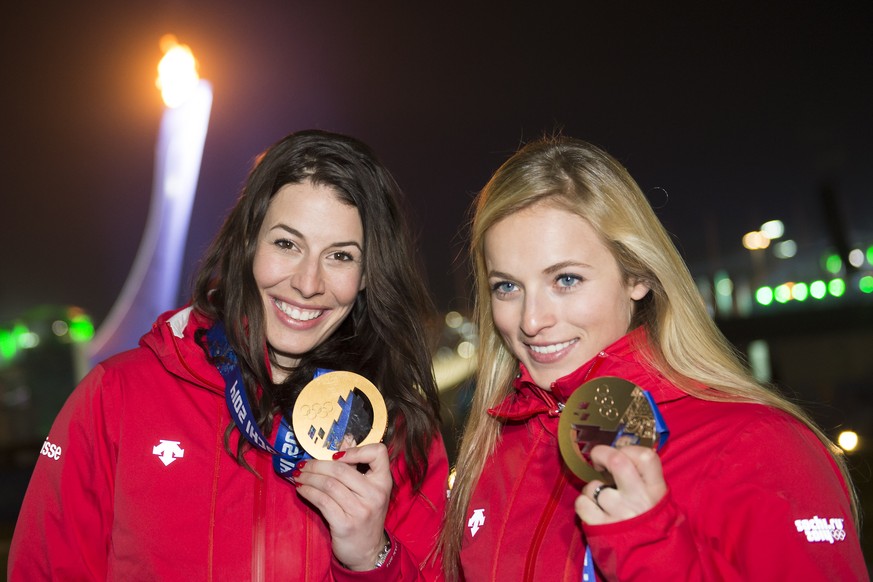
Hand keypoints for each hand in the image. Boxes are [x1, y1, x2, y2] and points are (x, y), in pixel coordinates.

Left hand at [293, 443, 393, 569]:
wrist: (368, 551)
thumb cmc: (365, 516)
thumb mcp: (368, 491)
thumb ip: (357, 466)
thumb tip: (344, 439)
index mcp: (383, 482)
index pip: (378, 452)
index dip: (357, 449)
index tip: (337, 456)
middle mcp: (375, 494)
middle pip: (341, 469)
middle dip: (317, 464)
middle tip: (303, 464)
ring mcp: (361, 510)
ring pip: (329, 484)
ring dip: (309, 478)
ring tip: (299, 475)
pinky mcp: (345, 524)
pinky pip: (322, 501)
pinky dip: (308, 492)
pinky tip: (301, 489)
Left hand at [575, 444, 666, 524]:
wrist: (653, 565)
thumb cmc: (652, 525)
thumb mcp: (658, 500)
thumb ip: (645, 478)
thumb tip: (622, 448)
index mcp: (656, 490)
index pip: (645, 456)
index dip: (628, 449)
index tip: (621, 453)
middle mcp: (639, 499)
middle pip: (617, 461)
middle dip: (601, 454)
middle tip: (597, 460)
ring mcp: (620, 514)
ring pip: (594, 485)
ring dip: (592, 488)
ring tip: (600, 498)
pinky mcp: (602, 527)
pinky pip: (582, 503)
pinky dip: (583, 503)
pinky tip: (593, 510)